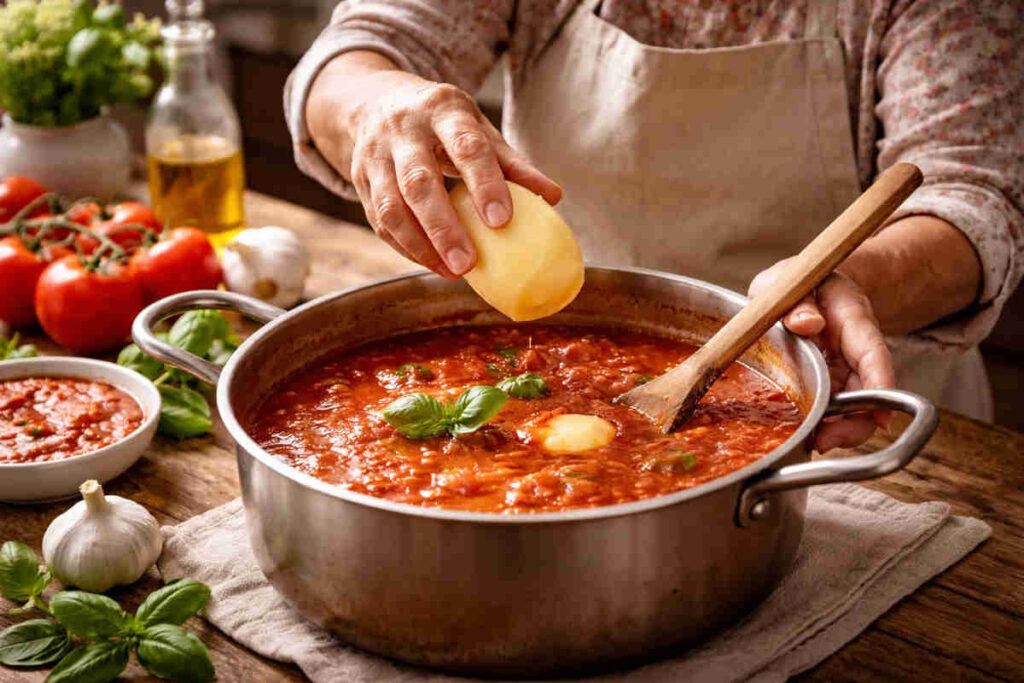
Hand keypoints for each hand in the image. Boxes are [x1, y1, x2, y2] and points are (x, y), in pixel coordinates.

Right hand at [307, 55, 560, 277]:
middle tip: (468, 264)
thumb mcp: (477, 129)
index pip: (466, 147)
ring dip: (420, 245)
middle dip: (443, 227)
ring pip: (390, 206)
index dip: (484, 185)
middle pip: (418, 182)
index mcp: (443, 109)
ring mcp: (375, 155)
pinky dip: (406, 247)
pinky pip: (379, 221)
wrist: (374, 101)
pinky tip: (433, 264)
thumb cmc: (442, 123)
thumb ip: (512, 164)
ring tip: (452, 272)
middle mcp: (403, 129)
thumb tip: (554, 198)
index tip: (503, 222)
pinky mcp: (360, 180)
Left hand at [749, 260, 894, 451]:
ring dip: (836, 430)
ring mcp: (841, 372)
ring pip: (851, 409)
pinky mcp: (826, 385)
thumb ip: (799, 301)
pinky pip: (830, 409)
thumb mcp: (790, 281)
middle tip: (824, 441)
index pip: (874, 355)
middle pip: (868, 394)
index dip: (881, 386)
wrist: (805, 288)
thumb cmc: (799, 282)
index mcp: (853, 322)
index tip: (882, 416)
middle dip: (854, 424)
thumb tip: (806, 323)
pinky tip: (800, 433)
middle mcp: (854, 353)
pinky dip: (819, 424)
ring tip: (810, 442)